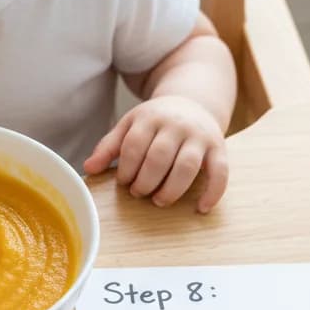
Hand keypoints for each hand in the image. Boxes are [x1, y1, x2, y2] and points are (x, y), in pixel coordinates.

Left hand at [84, 95, 227, 212]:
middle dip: (145, 181)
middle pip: (158, 157)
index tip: (123, 182)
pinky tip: (200, 208)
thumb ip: (110, 146)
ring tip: (159, 201)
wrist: (194, 101)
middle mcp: (176, 125)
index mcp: (150, 118)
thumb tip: (89, 168)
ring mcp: (199, 136)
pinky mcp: (219, 147)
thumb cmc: (156, 120)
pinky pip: (220, 171)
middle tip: (138, 193)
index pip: (133, 145)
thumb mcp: (130, 125)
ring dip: (171, 189)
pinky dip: (212, 192)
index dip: (126, 168)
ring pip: (186, 166)